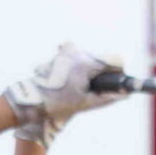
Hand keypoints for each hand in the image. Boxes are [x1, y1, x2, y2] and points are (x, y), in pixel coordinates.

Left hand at [2, 43, 129, 144]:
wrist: (30, 100)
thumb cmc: (57, 104)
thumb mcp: (86, 103)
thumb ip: (108, 97)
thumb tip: (124, 94)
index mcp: (86, 63)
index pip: (115, 60)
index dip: (119, 72)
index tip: (115, 84)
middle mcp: (78, 52)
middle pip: (102, 59)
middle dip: (102, 73)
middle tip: (93, 90)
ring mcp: (67, 51)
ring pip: (90, 58)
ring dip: (90, 71)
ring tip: (78, 87)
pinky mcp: (60, 53)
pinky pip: (77, 57)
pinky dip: (78, 68)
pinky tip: (70, 81)